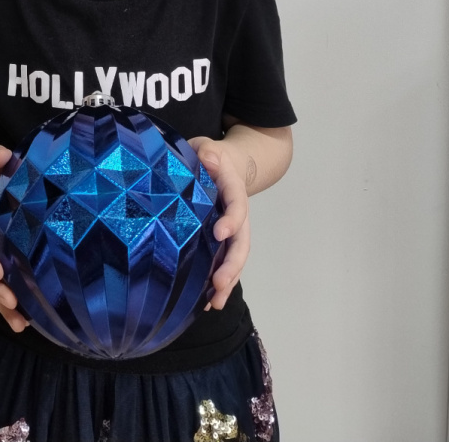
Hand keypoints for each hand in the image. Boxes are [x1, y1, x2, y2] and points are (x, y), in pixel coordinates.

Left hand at [187, 136, 250, 310]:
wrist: (223, 163)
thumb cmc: (209, 155)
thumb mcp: (207, 146)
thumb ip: (207, 151)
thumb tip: (208, 156)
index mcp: (232, 188)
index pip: (236, 204)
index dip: (232, 219)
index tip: (219, 233)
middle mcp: (236, 212)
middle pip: (241, 240)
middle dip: (232, 263)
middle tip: (219, 282)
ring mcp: (231, 228)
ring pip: (235, 256)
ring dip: (228, 280)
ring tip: (215, 302)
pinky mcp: (220, 239)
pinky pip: (223, 261)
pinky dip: (219, 281)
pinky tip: (207, 301)